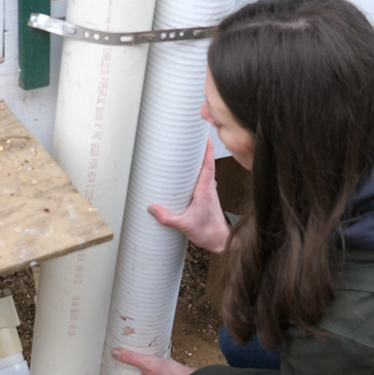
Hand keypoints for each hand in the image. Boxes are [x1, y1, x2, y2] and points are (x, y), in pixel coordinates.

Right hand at [148, 137, 229, 252]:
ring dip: (200, 157)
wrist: (220, 240)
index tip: (204, 135)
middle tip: (193, 134)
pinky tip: (189, 169)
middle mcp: (208, 187)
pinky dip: (198, 168)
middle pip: (206, 161)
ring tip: (189, 146)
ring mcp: (208, 190)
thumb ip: (168, 218)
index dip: (207, 148)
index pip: (208, 163)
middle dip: (201, 146)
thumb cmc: (209, 232)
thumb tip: (153, 209)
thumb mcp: (185, 225)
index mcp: (205, 189)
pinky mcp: (206, 195)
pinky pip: (203, 177)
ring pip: (205, 168)